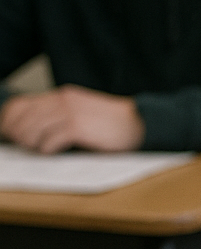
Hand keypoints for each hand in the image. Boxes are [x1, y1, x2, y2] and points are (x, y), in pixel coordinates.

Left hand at [0, 85, 144, 153]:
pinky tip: (55, 152)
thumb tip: (32, 130)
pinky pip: (48, 142)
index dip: (9, 122)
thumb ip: (59, 115)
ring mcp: (69, 113)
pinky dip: (47, 150)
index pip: (20, 105)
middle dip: (18, 137)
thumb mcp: (82, 111)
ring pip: (31, 131)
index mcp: (62, 95)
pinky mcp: (77, 127)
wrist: (139, 123)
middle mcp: (62, 100)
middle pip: (22, 119)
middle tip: (26, 148)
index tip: (10, 137)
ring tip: (41, 150)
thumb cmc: (111, 124)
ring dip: (32, 145)